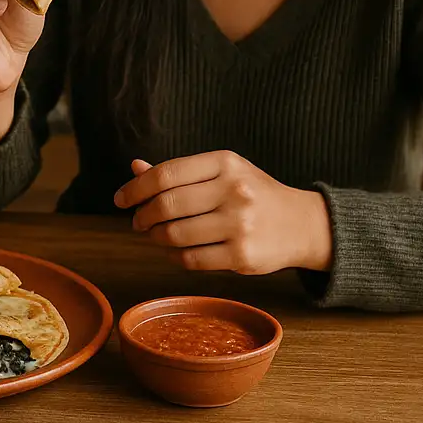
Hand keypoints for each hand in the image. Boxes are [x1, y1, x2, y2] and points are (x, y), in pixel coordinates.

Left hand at [114, 153, 332, 274]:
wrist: (302, 223)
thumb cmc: (252, 192)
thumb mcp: (220, 171)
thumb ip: (178, 172)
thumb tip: (135, 168)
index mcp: (224, 162)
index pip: (166, 174)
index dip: (136, 188)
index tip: (120, 198)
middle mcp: (233, 190)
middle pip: (167, 204)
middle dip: (143, 215)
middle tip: (137, 221)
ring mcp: (240, 225)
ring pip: (176, 234)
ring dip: (156, 237)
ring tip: (154, 234)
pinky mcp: (243, 257)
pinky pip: (192, 260)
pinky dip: (174, 256)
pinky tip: (173, 250)